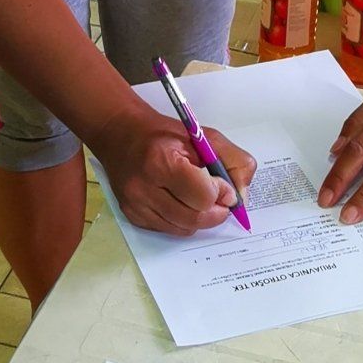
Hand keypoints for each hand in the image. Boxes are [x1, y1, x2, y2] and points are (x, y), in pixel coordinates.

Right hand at [97, 105, 255, 237]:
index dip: (221, 194)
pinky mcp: (132, 215)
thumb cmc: (163, 134)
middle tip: (221, 200)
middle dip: (216, 212)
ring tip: (201, 199)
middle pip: (195, 218)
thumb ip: (234, 162)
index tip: (223, 186)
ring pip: (184, 228)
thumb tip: (241, 197)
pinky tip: (181, 201)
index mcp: (163, 161)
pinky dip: (182, 221)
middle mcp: (144, 187)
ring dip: (201, 218)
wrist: (120, 133)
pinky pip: (169, 229)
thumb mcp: (205, 136)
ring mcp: (136, 204)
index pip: (204, 196)